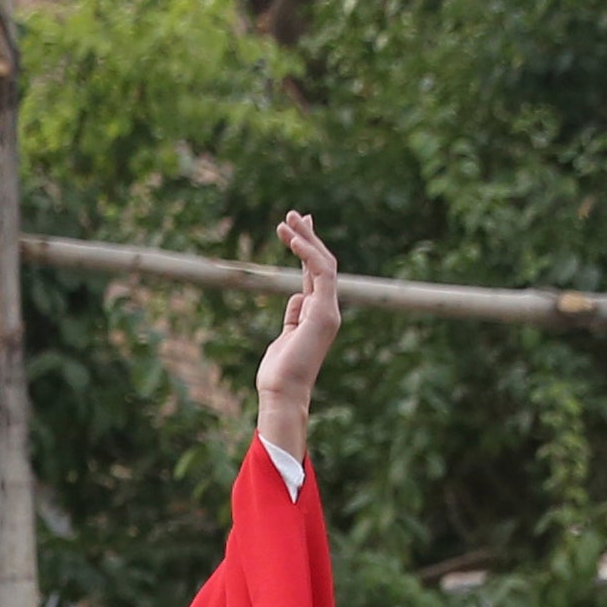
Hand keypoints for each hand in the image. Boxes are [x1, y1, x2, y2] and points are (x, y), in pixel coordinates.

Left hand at [251, 212, 340, 465]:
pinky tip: (293, 239)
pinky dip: (307, 254)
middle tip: (293, 213)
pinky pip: (321, 273)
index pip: (315, 274)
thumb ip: (293, 315)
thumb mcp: (285, 336)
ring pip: (323, 263)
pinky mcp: (323, 313)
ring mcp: (328, 310)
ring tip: (288, 218)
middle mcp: (327, 309)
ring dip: (305, 238)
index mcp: (317, 314)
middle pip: (321, 263)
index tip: (295, 229)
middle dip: (308, 236)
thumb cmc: (278, 372)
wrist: (283, 393)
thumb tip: (297, 295)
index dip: (306, 249)